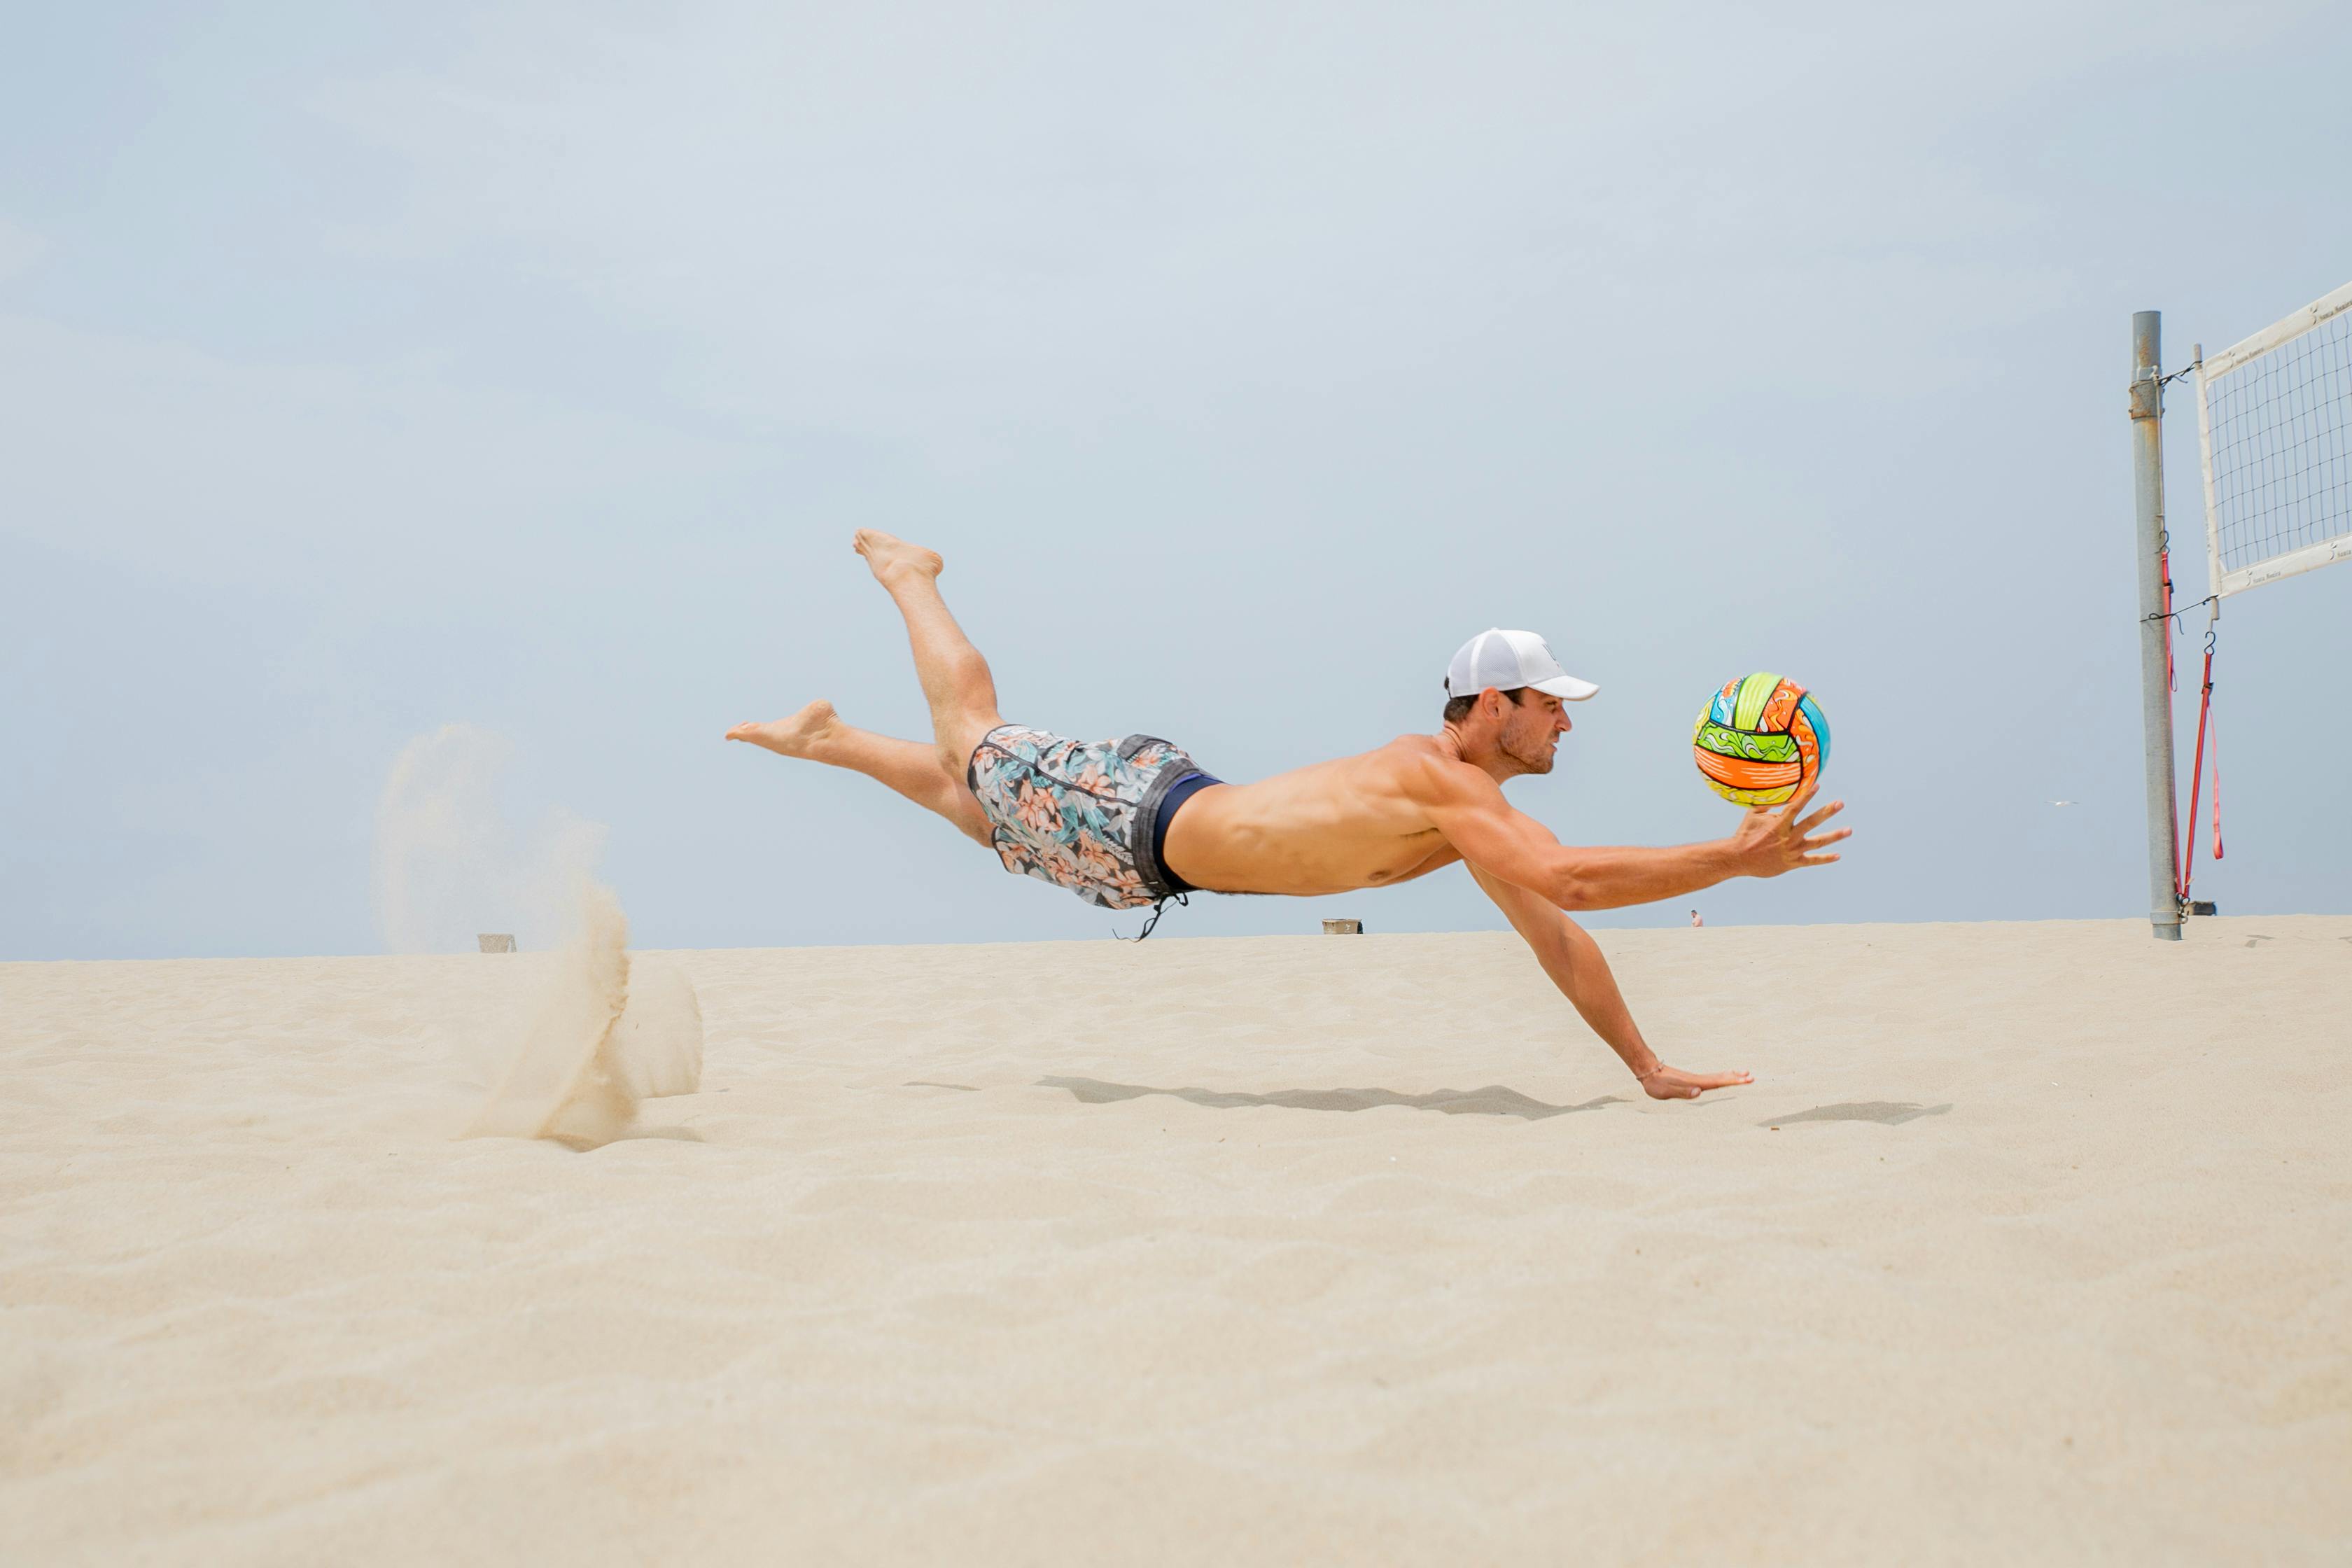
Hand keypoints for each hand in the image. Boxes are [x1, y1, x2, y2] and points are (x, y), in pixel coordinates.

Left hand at [1637, 1063, 1752, 1100]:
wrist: (1648, 1070)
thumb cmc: (1655, 1083)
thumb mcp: (1665, 1091)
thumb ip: (1682, 1092)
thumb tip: (1699, 1092)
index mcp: (1694, 1083)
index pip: (1717, 1082)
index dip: (1731, 1081)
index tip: (1745, 1079)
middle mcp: (1697, 1080)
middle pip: (1720, 1079)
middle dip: (1736, 1078)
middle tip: (1752, 1077)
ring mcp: (1695, 1079)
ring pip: (1717, 1077)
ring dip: (1731, 1076)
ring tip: (1744, 1074)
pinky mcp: (1692, 1080)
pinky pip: (1711, 1078)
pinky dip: (1721, 1077)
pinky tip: (1724, 1077)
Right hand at [1728, 780, 1848, 877]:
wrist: (1738, 858)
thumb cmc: (1745, 834)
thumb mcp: (1753, 815)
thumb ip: (1767, 804)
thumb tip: (1778, 793)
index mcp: (1779, 824)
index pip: (1795, 806)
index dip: (1807, 795)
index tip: (1817, 785)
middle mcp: (1788, 837)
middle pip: (1811, 822)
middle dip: (1827, 812)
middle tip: (1840, 803)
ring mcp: (1792, 851)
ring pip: (1817, 842)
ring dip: (1834, 836)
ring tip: (1848, 830)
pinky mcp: (1792, 863)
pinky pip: (1812, 861)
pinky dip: (1825, 859)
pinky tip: (1838, 855)